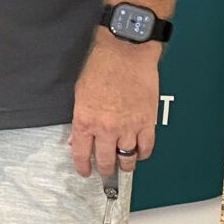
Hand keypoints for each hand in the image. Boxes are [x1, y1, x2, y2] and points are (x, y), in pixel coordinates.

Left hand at [69, 36, 158, 177]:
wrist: (125, 52)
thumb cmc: (102, 66)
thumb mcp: (80, 93)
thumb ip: (80, 118)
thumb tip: (78, 138)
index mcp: (85, 120)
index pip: (81, 154)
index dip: (82, 167)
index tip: (85, 172)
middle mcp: (105, 128)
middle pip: (105, 161)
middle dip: (104, 169)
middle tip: (105, 171)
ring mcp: (128, 127)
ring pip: (127, 159)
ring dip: (124, 165)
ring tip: (123, 165)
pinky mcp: (146, 122)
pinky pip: (146, 148)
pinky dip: (142, 154)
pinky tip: (138, 153)